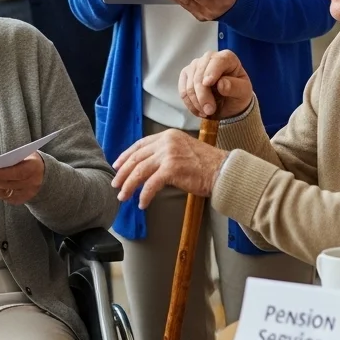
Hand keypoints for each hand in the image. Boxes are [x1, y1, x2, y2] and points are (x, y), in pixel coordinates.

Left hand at [0, 152, 45, 204]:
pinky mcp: (19, 200)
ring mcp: (25, 194)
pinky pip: (3, 196)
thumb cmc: (29, 160)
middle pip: (8, 183)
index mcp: (34, 168)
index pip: (19, 172)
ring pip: (3, 191)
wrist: (43, 175)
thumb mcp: (26, 154)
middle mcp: (31, 184)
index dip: (5, 173)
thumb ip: (13, 157)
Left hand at [111, 130, 227, 207]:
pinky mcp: (172, 169)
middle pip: (136, 158)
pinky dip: (144, 195)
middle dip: (123, 173)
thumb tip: (146, 165)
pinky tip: (142, 203)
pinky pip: (151, 184)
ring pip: (140, 171)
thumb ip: (165, 152)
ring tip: (123, 196)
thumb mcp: (182, 150)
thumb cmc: (206, 164)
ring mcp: (168, 155)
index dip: (126, 155)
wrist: (223, 171)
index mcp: (167, 135)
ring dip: (129, 186)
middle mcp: (166, 142)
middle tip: (115, 184)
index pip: (140, 144)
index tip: (117, 165)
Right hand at [178, 49, 252, 119]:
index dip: (211, 72)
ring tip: (207, 112)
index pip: (217, 61)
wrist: (229, 103)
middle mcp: (209, 58)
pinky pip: (183, 91)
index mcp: (227, 58)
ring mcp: (195, 66)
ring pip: (189, 84)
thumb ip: (235, 87)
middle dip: (203, 95)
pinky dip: (190, 104)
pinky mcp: (186, 75)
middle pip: (199, 74)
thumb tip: (221, 84)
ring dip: (196, 102)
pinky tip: (199, 111)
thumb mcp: (244, 93)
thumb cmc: (238, 94)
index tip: (207, 83)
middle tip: (210, 111)